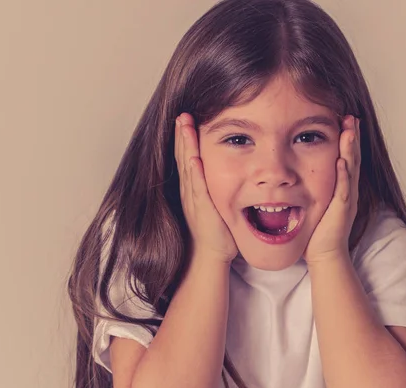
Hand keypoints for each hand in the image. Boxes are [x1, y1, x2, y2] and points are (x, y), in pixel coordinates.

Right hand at [175, 113, 237, 263]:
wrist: (210, 255)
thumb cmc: (215, 231)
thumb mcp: (214, 202)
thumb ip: (214, 186)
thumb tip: (224, 171)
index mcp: (193, 189)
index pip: (187, 158)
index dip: (185, 139)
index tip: (185, 119)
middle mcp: (190, 191)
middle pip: (183, 157)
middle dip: (182, 135)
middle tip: (181, 114)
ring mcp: (194, 199)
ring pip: (188, 167)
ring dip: (185, 146)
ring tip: (183, 125)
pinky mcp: (203, 209)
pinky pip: (198, 188)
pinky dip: (194, 173)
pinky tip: (193, 159)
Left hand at [303, 115, 360, 266]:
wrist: (325, 255)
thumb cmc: (317, 231)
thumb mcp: (315, 202)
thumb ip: (311, 186)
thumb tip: (296, 173)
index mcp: (341, 188)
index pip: (346, 157)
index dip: (346, 139)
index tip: (344, 120)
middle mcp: (348, 191)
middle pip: (352, 158)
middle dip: (352, 137)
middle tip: (351, 117)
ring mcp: (347, 199)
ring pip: (351, 169)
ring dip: (351, 149)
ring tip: (350, 130)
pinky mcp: (342, 210)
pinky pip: (344, 189)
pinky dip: (344, 174)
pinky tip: (342, 161)